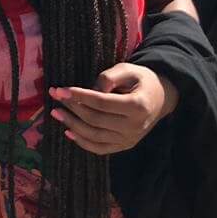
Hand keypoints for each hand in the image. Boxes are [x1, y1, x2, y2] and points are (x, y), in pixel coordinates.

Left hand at [50, 62, 177, 155]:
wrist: (160, 99)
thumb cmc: (142, 81)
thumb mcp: (129, 69)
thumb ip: (109, 77)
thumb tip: (91, 91)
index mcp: (138, 106)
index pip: (102, 103)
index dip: (79, 96)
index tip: (60, 89)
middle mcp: (134, 126)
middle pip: (95, 119)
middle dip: (72, 107)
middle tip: (56, 96)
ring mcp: (129, 139)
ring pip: (94, 135)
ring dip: (72, 124)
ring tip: (56, 112)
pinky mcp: (124, 146)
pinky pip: (100, 148)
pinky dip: (82, 142)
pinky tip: (68, 131)